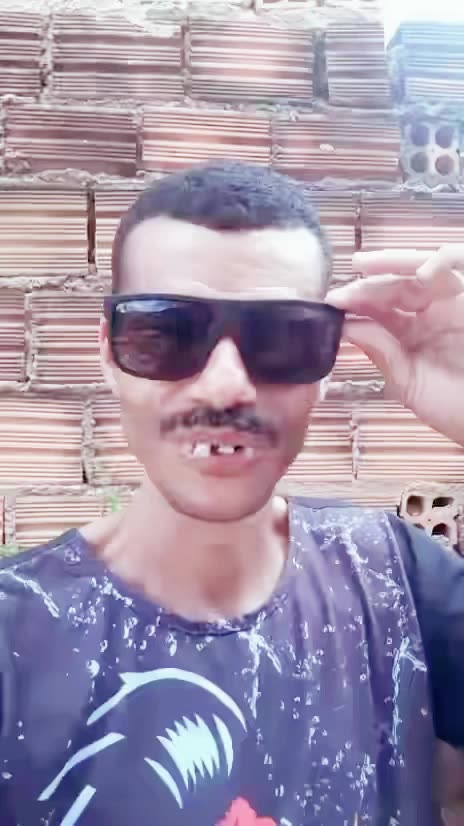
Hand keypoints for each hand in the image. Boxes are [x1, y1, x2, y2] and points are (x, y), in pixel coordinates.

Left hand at [328, 246, 463, 446]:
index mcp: (410, 330)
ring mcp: (453, 301)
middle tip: (343, 289)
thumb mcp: (408, 383)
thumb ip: (381, 352)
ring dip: (394, 262)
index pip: (379, 306)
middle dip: (367, 283)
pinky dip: (441, 262)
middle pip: (396, 283)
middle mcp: (430, 311)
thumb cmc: (453, 408)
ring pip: (422, 267)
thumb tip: (346, 326)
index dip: (355, 301)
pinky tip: (420, 275)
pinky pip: (458, 265)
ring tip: (366, 266)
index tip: (332, 303)